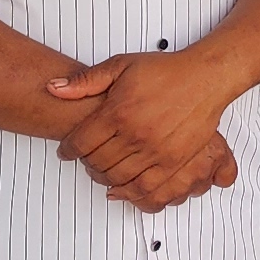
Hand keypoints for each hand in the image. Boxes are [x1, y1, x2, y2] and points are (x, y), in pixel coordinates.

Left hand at [48, 50, 244, 207]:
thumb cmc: (166, 71)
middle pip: (96, 163)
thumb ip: (85, 81)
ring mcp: (155, 151)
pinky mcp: (173, 162)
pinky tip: (123, 189)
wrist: (205, 78)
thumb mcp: (120, 66)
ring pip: (117, 179)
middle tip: (85, 160)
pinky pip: (145, 188)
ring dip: (104, 179)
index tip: (66, 151)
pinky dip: (130, 193)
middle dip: (86, 164)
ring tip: (102, 172)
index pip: (80, 142)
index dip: (68, 150)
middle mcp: (135, 134)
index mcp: (117, 112)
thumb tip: (54, 88)